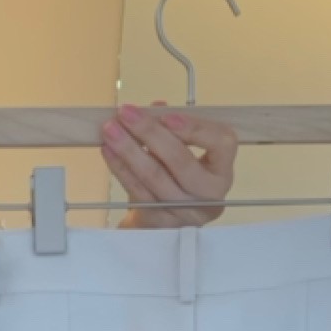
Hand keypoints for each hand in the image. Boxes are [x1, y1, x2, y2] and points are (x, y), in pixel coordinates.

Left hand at [102, 104, 237, 227]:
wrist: (163, 218)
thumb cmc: (177, 178)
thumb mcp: (183, 150)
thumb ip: (173, 127)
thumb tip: (156, 107)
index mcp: (221, 170)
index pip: (221, 143)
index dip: (195, 129)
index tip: (167, 116)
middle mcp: (209, 195)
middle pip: (180, 161)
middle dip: (150, 132)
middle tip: (126, 113)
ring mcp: (185, 212)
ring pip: (155, 177)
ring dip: (128, 149)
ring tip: (110, 129)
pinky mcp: (160, 223)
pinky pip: (137, 192)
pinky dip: (120, 169)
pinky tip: (109, 151)